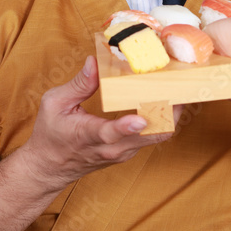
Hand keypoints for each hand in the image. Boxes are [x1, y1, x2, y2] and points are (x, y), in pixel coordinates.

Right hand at [19, 56, 174, 191]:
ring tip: (179, 86)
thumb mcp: (54, 104)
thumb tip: (95, 62)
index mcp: (89, 135)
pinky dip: (163, 118)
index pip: (110, 133)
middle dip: (169, 111)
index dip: (126, 126)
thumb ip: (78, 84)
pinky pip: (153, 135)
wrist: (50, 167)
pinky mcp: (129, 151)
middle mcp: (111, 148)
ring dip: (170, 113)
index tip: (139, 117)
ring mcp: (124, 152)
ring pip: (157, 135)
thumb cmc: (50, 135)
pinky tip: (166, 98)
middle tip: (180, 85)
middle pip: (149, 135)